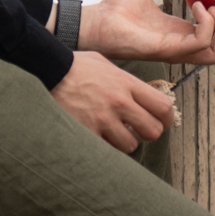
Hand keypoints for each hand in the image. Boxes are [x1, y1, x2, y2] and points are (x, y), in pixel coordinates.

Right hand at [51, 51, 179, 152]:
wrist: (47, 71)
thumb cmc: (75, 67)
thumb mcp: (106, 64)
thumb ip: (126, 80)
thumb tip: (142, 96)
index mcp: (127, 83)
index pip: (163, 107)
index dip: (167, 118)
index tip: (162, 121)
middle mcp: (119, 102)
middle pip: (153, 130)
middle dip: (147, 132)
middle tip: (138, 129)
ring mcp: (103, 119)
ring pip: (130, 145)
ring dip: (124, 142)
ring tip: (113, 132)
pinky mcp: (86, 133)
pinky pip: (107, 151)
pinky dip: (105, 148)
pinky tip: (98, 136)